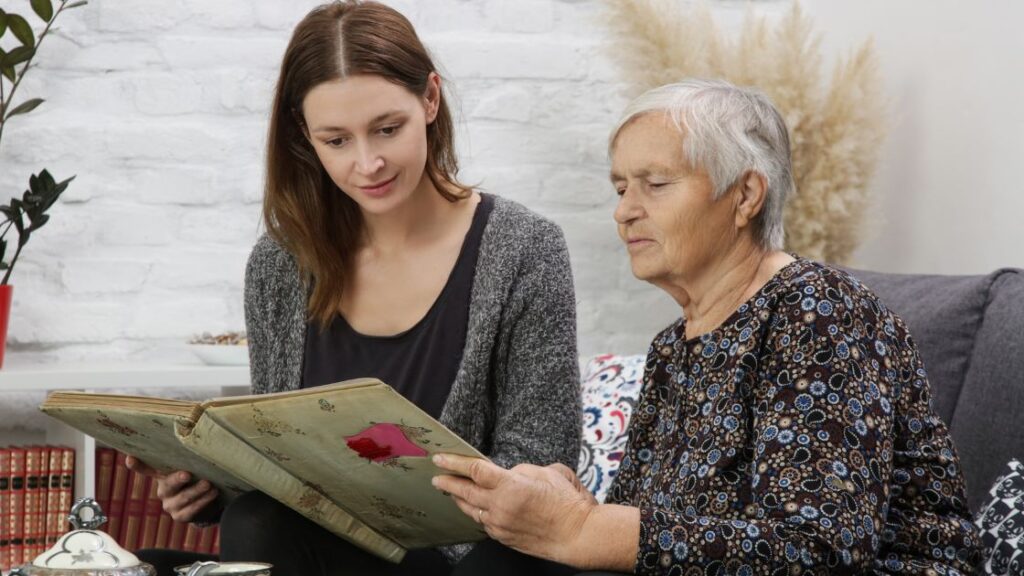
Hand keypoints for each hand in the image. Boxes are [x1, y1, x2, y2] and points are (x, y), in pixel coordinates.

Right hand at [125, 455, 218, 522]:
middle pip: (168, 484)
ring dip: (197, 491)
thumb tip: (202, 445)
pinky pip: (191, 510)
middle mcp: (163, 490)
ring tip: (208, 484)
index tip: (130, 458)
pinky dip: (203, 501)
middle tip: (187, 474)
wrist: (208, 503)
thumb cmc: (199, 478)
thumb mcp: (194, 468)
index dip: (138, 465)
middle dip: (177, 479)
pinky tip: (213, 494)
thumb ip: (191, 460)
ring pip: (183, 498)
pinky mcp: (180, 516)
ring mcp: (170, 505)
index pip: (147, 469)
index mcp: (163, 475)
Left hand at [431, 454, 596, 566]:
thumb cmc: (567, 503)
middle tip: (436, 477)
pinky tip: (475, 507)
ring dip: (460, 499)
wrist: (578, 535)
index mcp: (511, 486)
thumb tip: (506, 475)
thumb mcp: (547, 473)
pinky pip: (483, 522)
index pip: (474, 470)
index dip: (454, 462)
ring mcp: (500, 525)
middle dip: (447, 482)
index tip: (440, 458)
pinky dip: (477, 512)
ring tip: (452, 491)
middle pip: (465, 491)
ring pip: (471, 509)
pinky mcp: (503, 538)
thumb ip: (520, 472)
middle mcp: (501, 506)